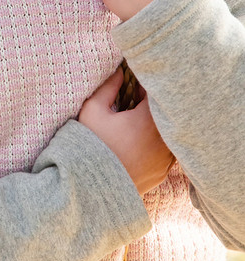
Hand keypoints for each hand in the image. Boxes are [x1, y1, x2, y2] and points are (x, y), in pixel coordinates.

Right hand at [78, 68, 173, 195]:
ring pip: (169, 134)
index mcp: (149, 120)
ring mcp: (166, 159)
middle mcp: (164, 140)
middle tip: (134, 101)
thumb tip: (119, 72)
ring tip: (136, 123)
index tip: (133, 83)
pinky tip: (138, 144)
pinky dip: (157, 144)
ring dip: (156, 126)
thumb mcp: (93, 110)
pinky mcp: (163, 173)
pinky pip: (166, 152)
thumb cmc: (90, 145)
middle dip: (152, 105)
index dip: (145, 84)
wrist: (91, 188)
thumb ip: (108, 86)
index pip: (157, 93)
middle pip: (166, 113)